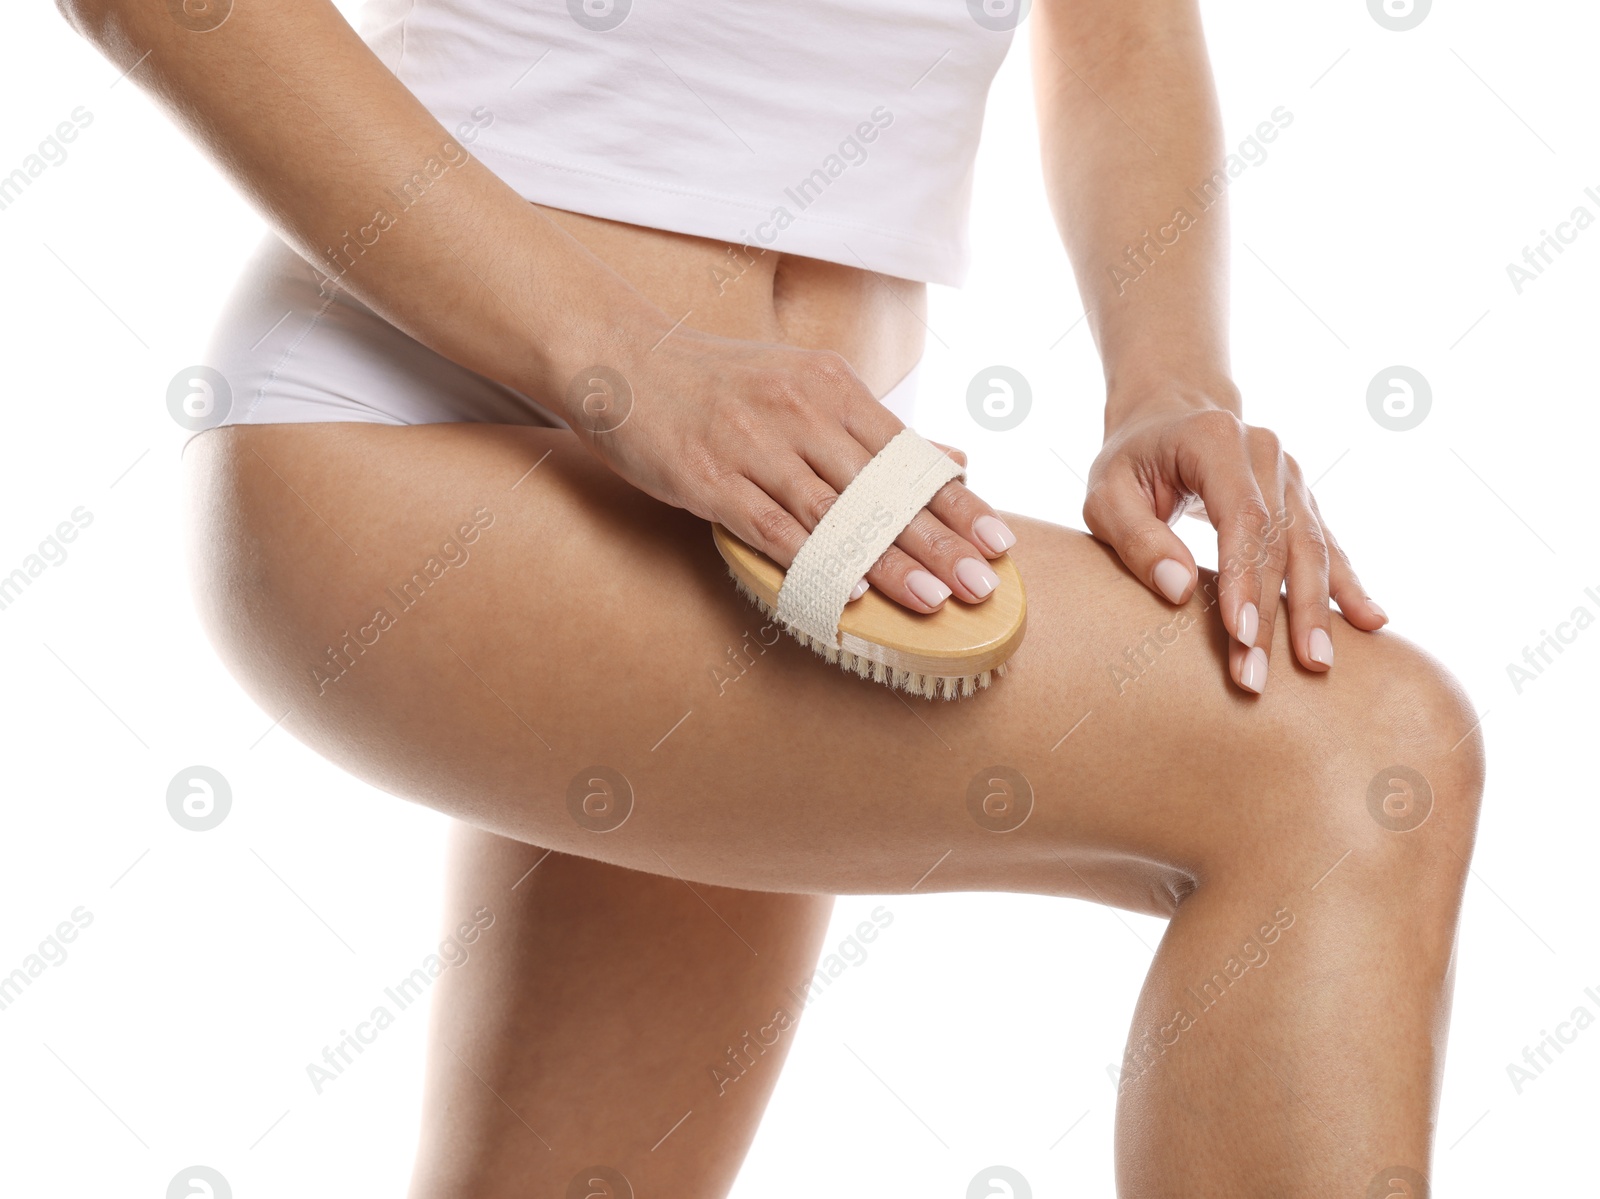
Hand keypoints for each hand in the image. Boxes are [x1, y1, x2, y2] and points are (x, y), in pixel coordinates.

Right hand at [565, 328, 1018, 612]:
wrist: (620, 358)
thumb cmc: (720, 382)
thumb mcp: (804, 384)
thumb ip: (875, 429)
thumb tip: (953, 460)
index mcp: (831, 387)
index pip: (909, 455)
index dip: (958, 503)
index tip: (1000, 542)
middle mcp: (799, 411)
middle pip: (881, 489)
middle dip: (939, 541)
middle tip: (981, 585)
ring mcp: (752, 445)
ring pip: (834, 515)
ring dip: (887, 561)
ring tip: (933, 600)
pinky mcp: (707, 477)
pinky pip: (770, 528)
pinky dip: (811, 562)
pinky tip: (848, 591)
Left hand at [1082, 392, 1387, 692]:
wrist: (1167, 416)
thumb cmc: (1130, 462)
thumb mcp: (1106, 494)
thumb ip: (1137, 538)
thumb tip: (1178, 590)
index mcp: (1218, 440)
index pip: (1242, 518)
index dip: (1244, 579)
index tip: (1240, 635)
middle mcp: (1266, 454)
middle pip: (1280, 542)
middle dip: (1274, 613)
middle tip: (1257, 676)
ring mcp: (1291, 477)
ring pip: (1311, 548)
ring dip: (1313, 611)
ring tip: (1317, 665)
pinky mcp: (1302, 500)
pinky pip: (1328, 546)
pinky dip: (1347, 586)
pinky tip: (1370, 623)